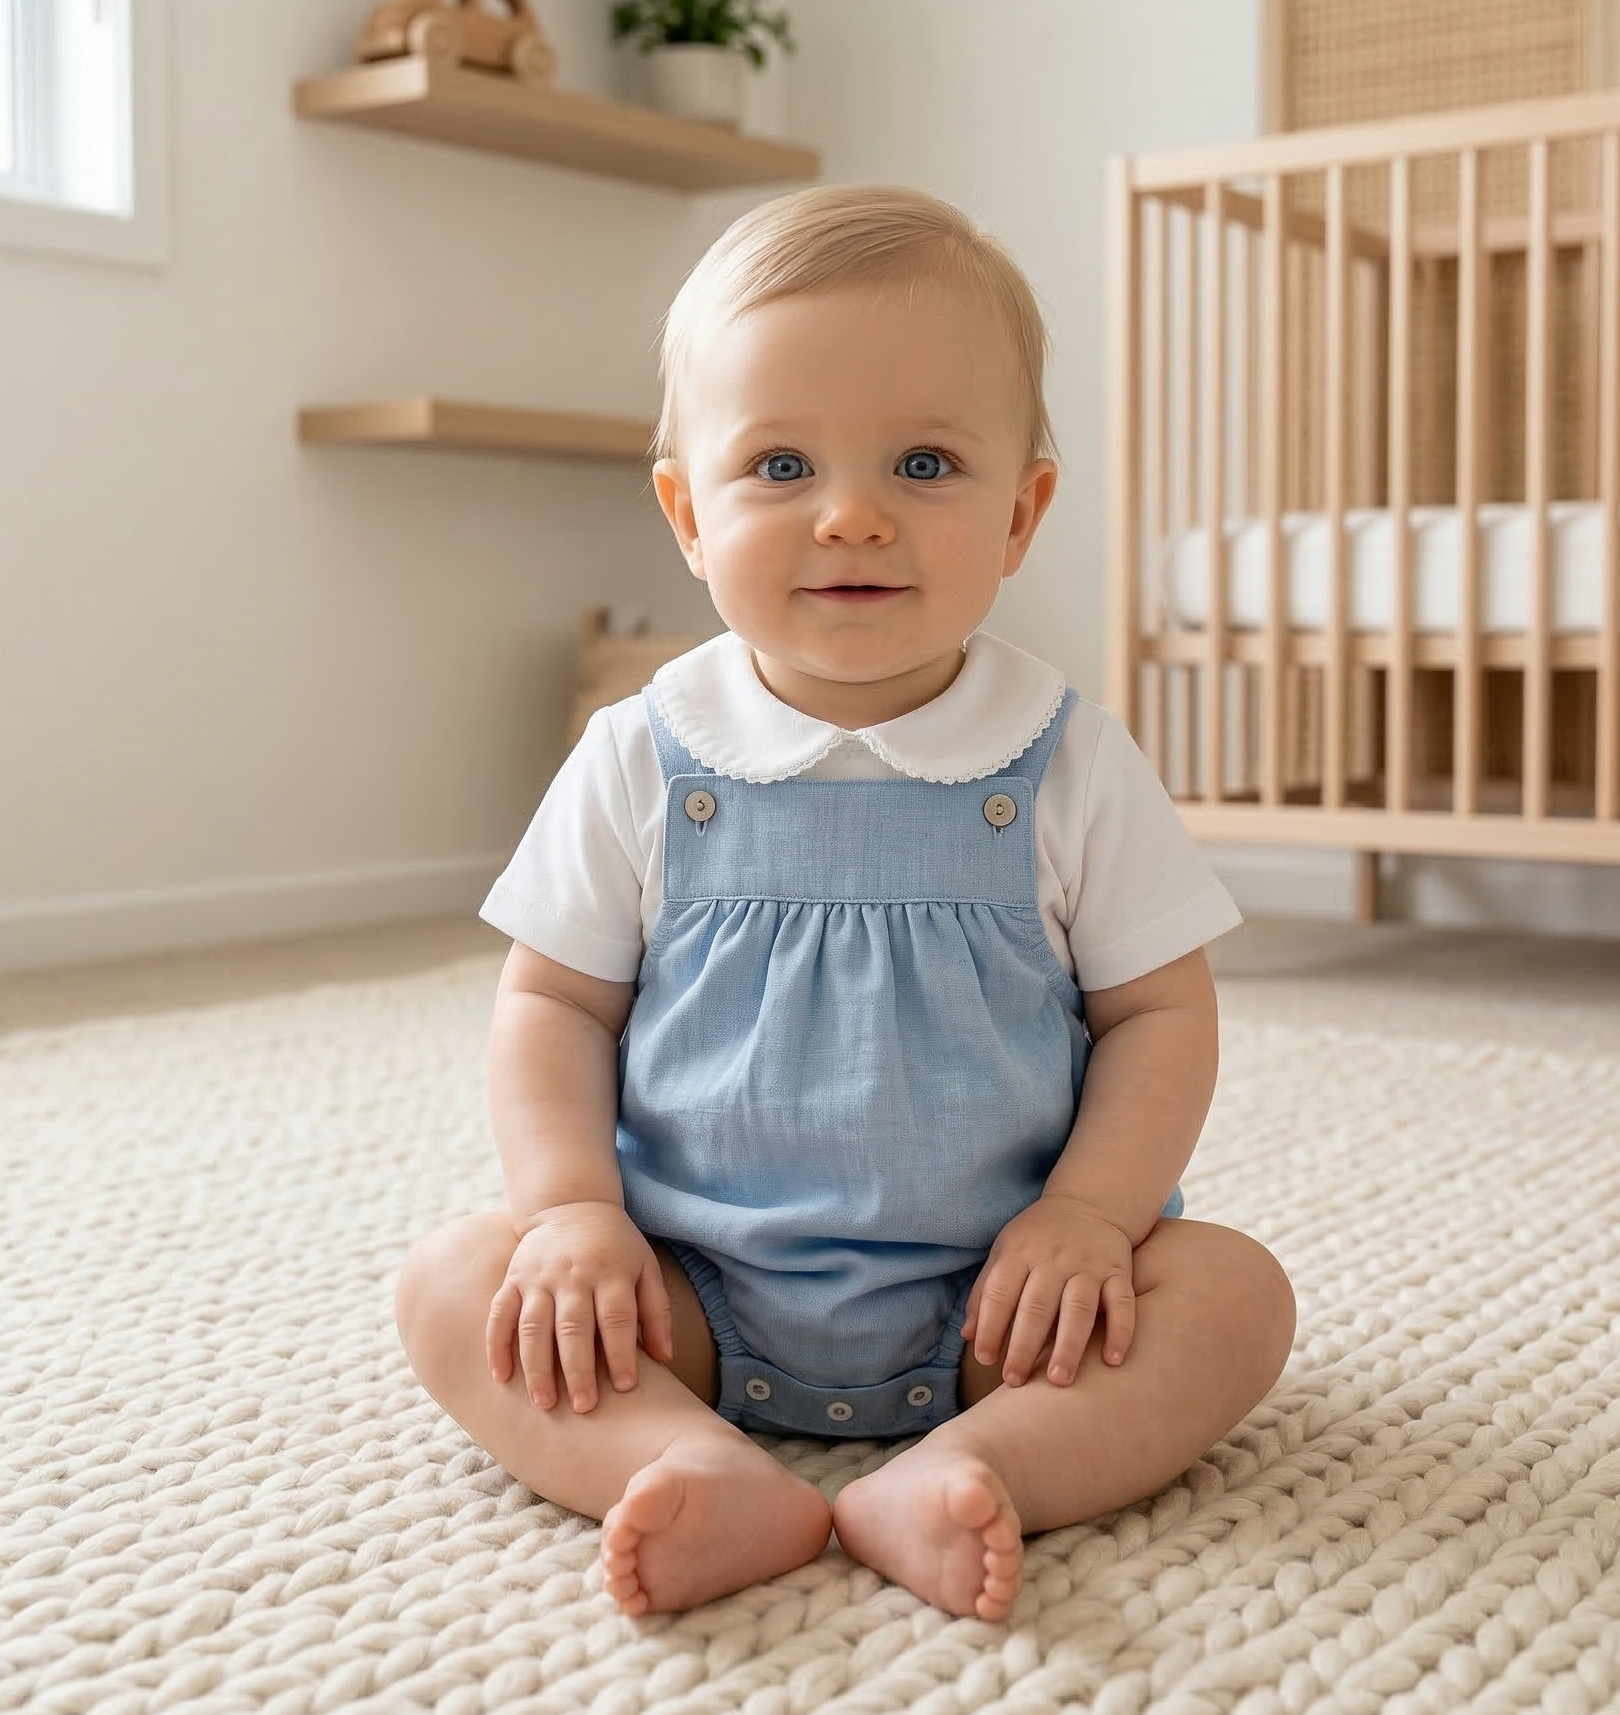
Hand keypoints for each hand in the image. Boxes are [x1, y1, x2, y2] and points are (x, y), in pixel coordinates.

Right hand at [486, 1200, 673, 1412]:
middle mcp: (573, 1275)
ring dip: (536, 1366)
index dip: (622, 1353)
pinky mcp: (513, 1279)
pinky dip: (497, 1345)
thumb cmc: (616, 1247)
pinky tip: (501, 1377)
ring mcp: (539, 1277)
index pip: (617, 1317)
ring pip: (533, 1325)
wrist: (571, 1205)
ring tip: (543, 1403)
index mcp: (610, 1272)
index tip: (626, 1387)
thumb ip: (656, 1310)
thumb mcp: (646, 1267)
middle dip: (578, 1369)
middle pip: (574, 1326)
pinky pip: (499, 1314)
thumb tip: (665, 1358)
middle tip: (584, 1407)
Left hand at [961, 1194, 1136, 1385]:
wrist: (1090, 1202)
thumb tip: (968, 1335)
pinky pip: (1122, 1303)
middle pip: (1037, 1306)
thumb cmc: (1038, 1236)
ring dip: (1068, 1346)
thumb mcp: (1006, 1250)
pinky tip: (1111, 1361)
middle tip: (1015, 1381)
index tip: (985, 1359)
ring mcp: (1088, 1265)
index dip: (989, 1326)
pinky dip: (1119, 1332)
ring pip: (1078, 1308)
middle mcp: (1054, 1259)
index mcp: (1020, 1252)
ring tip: (1059, 1380)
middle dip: (1024, 1346)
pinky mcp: (1118, 1272)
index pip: (1000, 1292)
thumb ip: (986, 1291)